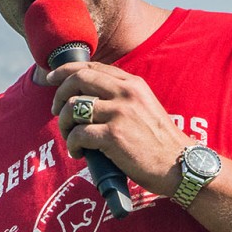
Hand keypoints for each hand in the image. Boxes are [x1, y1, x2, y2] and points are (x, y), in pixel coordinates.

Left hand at [49, 62, 191, 194]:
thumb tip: (88, 97)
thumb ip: (121, 97)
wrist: (179, 165)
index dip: (66, 70)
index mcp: (132, 84)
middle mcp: (126, 93)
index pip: (92, 66)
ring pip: (73, 107)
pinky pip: (78, 133)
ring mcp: (120, 113)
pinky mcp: (113, 136)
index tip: (52, 78)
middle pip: (78, 79)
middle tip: (56, 112)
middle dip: (59, 94)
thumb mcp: (144, 107)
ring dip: (63, 123)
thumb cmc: (159, 142)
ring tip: (70, 138)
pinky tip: (79, 152)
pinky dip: (73, 144)